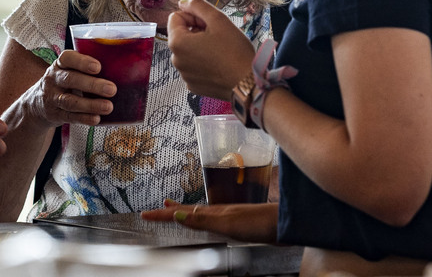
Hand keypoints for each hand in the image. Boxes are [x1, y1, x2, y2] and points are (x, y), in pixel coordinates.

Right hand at [27, 49, 116, 126]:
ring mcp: (52, 98)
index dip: (82, 62)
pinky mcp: (55, 114)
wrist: (37, 103)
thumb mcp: (68, 71)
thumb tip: (121, 70)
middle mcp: (53, 79)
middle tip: (112, 89)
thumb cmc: (63, 82)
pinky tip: (97, 119)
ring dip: (91, 105)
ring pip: (70, 101)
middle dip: (92, 85)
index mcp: (59, 64)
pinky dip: (84, 119)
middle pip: (71, 80)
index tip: (98, 67)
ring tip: (109, 106)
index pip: (67, 58)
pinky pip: (70, 117)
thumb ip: (86, 69)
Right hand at [141, 201, 279, 243]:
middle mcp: (219, 212)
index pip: (183, 213)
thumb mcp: (228, 223)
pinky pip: (211, 219)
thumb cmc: (260, 223)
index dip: (164, 215)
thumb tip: (179, 215)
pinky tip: (205, 219)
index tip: (146, 214)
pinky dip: (200, 219)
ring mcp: (228, 216)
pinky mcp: (237, 223)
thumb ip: (204, 220)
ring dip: (184, 212)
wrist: (285, 223)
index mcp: (214, 212)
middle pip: (189, 210)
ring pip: (199, 214)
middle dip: (170, 211)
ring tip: (172, 208)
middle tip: (155, 209)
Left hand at [168, 0, 254, 99]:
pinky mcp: (193, 85)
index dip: (193, 16)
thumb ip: (197, 5)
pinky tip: (218, 63)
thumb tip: (183, 3)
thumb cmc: (235, 51)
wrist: (248, 82)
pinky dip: (203, 62)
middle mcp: (176, 60)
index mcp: (178, 43)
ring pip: (188, 51)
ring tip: (219, 50)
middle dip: (196, 31)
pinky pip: (194, 66)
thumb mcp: (218, 19)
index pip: (175, 17)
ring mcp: (184, 75)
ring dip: (200, 46)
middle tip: (217, 36)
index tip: (209, 24)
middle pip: (181, 35)